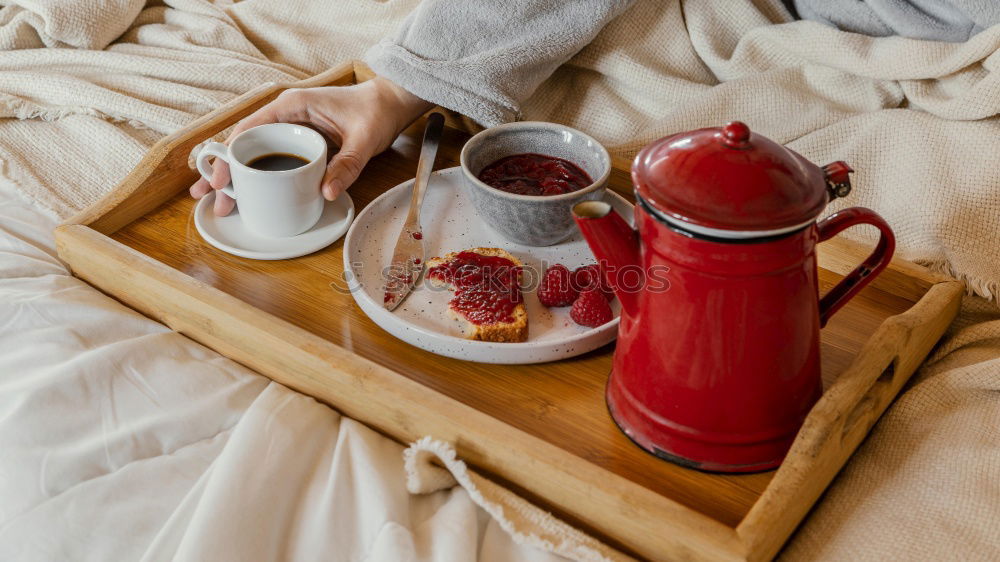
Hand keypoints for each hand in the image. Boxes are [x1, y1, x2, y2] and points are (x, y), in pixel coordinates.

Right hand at [190, 76, 432, 215]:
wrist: (390, 102)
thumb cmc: (375, 112)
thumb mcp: (364, 140)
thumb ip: (346, 165)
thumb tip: (325, 193)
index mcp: (292, 106)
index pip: (249, 130)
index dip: (229, 156)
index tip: (219, 179)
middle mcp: (284, 115)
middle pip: (244, 144)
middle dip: (223, 170)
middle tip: (207, 197)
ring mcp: (290, 127)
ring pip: (253, 152)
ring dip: (234, 175)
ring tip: (216, 200)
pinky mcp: (298, 139)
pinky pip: (270, 157)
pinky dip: (256, 174)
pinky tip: (245, 192)